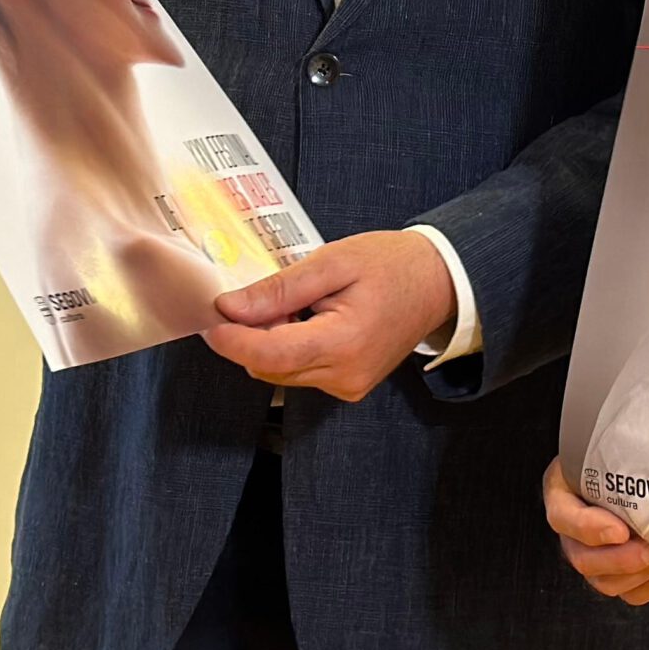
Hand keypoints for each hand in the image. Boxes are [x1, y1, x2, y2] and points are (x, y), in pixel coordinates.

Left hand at [202, 229, 457, 402]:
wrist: (438, 282)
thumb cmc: (391, 264)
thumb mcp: (333, 262)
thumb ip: (281, 288)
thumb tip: (231, 307)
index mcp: (344, 342)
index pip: (269, 354)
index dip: (231, 339)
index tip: (210, 316)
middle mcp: (345, 375)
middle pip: (269, 367)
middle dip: (249, 335)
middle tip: (252, 295)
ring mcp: (348, 386)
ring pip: (281, 372)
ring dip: (269, 342)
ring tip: (289, 303)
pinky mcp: (349, 387)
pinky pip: (301, 372)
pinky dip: (290, 349)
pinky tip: (305, 320)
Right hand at [543, 458, 648, 606]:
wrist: (642, 474)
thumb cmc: (624, 455)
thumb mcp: (614, 447)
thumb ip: (623, 453)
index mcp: (562, 493)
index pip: (562, 517)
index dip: (590, 529)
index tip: (621, 530)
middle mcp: (572, 532)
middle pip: (584, 560)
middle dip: (626, 558)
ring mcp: (592, 558)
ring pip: (608, 583)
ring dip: (645, 572)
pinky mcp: (616, 577)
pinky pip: (632, 594)